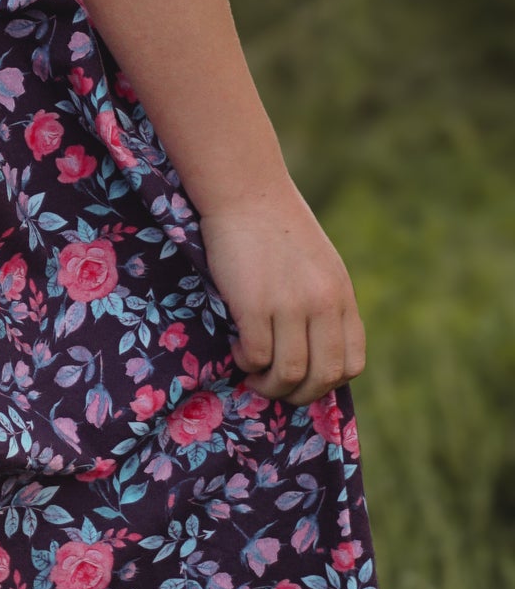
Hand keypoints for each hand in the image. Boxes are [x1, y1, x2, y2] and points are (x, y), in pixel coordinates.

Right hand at [197, 182, 365, 404]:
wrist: (247, 193)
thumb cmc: (276, 226)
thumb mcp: (318, 266)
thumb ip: (323, 303)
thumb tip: (313, 348)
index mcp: (341, 296)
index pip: (351, 363)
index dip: (327, 383)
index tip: (302, 379)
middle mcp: (323, 304)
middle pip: (323, 376)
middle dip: (297, 395)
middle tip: (273, 388)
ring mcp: (290, 304)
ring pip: (290, 373)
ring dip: (269, 384)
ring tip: (252, 372)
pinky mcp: (255, 303)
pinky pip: (257, 355)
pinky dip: (246, 362)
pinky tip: (237, 348)